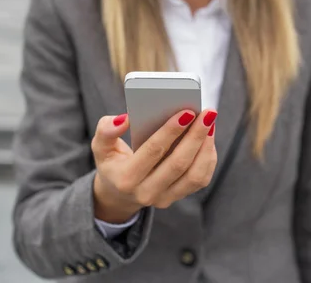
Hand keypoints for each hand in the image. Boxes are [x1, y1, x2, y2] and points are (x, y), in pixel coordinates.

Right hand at [91, 109, 217, 222]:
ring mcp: (163, 198)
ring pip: (194, 175)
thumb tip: (126, 119)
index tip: (186, 112)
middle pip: (178, 164)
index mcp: (126, 178)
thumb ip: (106, 130)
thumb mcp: (100, 146)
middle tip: (207, 113)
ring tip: (210, 123)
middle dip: (195, 136)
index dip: (170, 131)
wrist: (118, 193)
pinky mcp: (177, 197)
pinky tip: (208, 138)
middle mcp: (146, 192)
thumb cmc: (112, 162)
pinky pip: (200, 180)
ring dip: (206, 147)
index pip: (152, 152)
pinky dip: (208, 158)